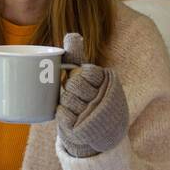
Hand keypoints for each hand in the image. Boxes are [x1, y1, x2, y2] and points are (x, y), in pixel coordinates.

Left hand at [57, 32, 127, 157]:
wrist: (99, 135)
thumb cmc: (89, 100)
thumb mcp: (86, 77)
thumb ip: (77, 56)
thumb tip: (72, 34)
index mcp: (108, 81)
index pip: (86, 70)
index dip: (78, 75)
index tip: (82, 80)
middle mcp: (105, 97)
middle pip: (74, 84)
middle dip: (70, 89)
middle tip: (77, 96)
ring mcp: (95, 114)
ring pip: (67, 99)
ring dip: (66, 103)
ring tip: (76, 108)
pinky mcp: (84, 129)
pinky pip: (62, 115)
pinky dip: (62, 115)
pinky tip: (71, 118)